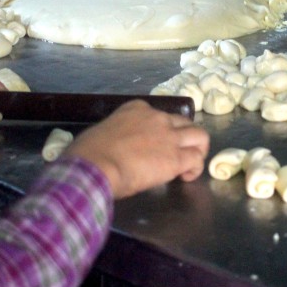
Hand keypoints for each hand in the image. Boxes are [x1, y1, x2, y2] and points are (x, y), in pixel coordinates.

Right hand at [65, 100, 209, 198]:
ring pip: (199, 135)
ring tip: (190, 164)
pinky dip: (195, 168)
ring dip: (198, 149)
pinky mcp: (176, 157)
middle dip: (183, 137)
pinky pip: (196, 159)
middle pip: (182, 122)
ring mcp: (169, 136)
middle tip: (178, 153)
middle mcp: (157, 117)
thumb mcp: (101, 133)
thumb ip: (115, 136)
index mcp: (135, 109)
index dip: (158, 131)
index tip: (151, 145)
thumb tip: (111, 148)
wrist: (94, 166)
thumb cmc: (88, 154)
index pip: (157, 115)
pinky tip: (185, 177)